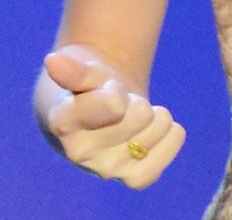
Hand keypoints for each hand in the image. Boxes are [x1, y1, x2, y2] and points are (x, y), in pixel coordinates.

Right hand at [43, 50, 185, 188]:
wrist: (96, 113)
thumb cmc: (89, 86)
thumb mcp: (84, 71)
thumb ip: (74, 70)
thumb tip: (53, 60)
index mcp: (64, 121)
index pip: (111, 105)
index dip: (117, 90)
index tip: (109, 85)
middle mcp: (81, 152)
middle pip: (141, 114)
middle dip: (137, 99)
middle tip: (124, 101)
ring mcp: (107, 168)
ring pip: (156, 131)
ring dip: (156, 115)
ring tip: (138, 112)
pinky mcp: (133, 178)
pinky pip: (164, 161)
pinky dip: (171, 139)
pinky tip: (162, 127)